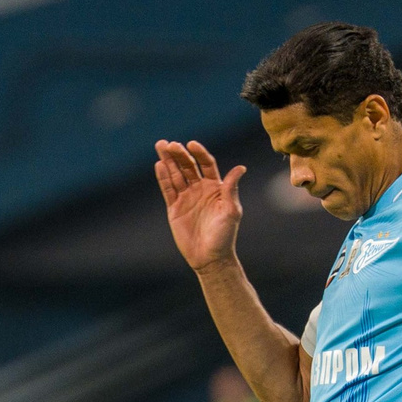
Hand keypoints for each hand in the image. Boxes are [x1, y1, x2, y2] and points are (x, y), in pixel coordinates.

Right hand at [154, 140, 245, 270]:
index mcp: (215, 187)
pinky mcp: (174, 208)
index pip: (206, 164)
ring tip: (161, 146)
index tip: (192, 144)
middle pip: (188, 166)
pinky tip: (159, 165)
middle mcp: (200, 189)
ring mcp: (186, 197)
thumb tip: (241, 167)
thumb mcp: (231, 211)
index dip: (199, 153)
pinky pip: (168, 189)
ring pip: (176, 174)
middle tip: (171, 144)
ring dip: (168, 160)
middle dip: (180, 154)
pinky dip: (163, 177)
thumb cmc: (225, 235)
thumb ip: (231, 189)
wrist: (210, 257)